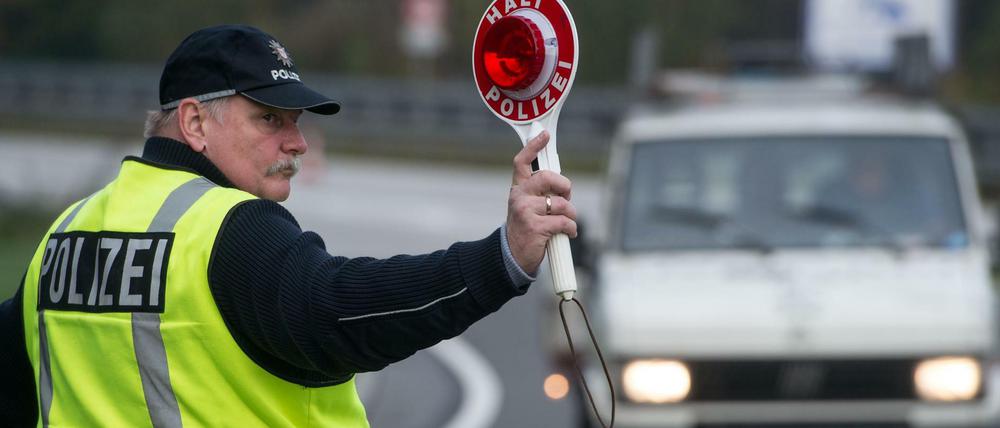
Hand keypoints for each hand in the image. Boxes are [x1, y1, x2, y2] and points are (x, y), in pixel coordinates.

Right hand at [506, 131, 577, 273]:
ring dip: (571, 214)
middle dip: (564, 186)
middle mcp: (518, 197)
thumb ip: (541, 194)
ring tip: (567, 222)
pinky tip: (568, 233)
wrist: (512, 257)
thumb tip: (563, 185)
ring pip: (561, 203)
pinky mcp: (535, 227)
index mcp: (518, 190)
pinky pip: (564, 221)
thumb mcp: (528, 208)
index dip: (533, 146)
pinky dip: (571, 228)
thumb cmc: (526, 230)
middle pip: (547, 177)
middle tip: (567, 196)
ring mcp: (525, 211)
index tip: (544, 135)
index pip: (521, 162)